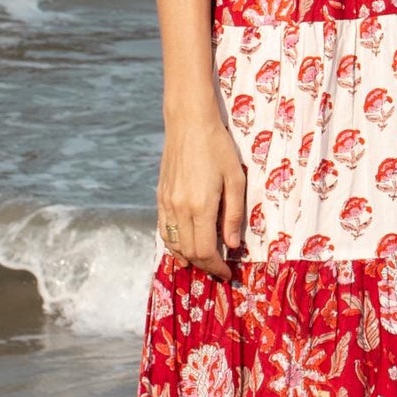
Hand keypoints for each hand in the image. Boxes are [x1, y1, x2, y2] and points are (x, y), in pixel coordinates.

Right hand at [156, 109, 246, 281]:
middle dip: (205, 266)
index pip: (206, 251)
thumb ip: (233, 214)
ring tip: (202, 264)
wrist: (188, 123)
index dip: (216, 267)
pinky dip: (172, 244)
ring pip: (173, 243)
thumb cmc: (218, 147)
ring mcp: (167, 203)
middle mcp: (180, 208)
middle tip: (218, 270)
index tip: (227, 273)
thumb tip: (232, 244)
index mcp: (201, 206)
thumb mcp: (235, 179)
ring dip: (187, 258)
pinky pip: (164, 229)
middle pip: (189, 252)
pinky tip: (181, 249)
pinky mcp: (160, 196)